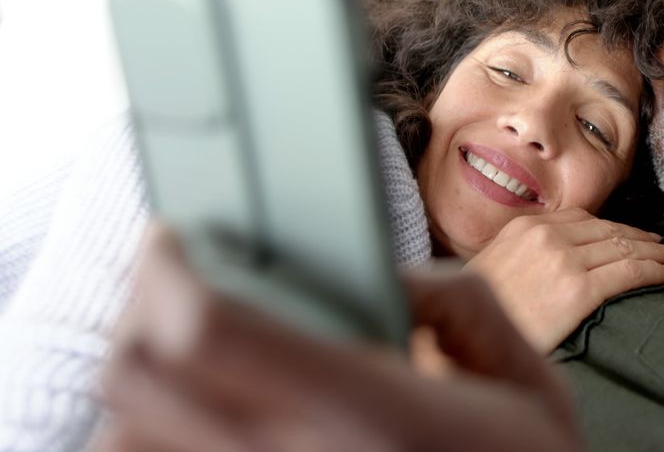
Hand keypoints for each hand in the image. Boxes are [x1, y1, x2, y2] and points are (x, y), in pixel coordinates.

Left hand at [98, 223, 584, 451]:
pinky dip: (153, 436)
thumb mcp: (528, 386)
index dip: (168, 268)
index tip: (174, 239)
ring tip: (190, 351)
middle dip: (140, 307)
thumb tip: (390, 277)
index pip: (209, 329)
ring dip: (141, 384)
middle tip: (177, 279)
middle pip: (138, 378)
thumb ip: (463, 303)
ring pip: (126, 440)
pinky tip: (202, 417)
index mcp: (370, 416)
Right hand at [464, 208, 663, 353]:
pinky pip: (628, 272)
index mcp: (526, 227)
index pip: (583, 219)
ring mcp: (564, 261)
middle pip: (608, 230)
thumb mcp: (494, 266)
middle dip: (641, 237)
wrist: (462, 334)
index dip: (614, 226)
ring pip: (623, 247)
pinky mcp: (579, 290)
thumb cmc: (479, 312)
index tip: (633, 234)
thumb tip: (551, 262)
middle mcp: (547, 236)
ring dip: (655, 252)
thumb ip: (524, 254)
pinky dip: (653, 270)